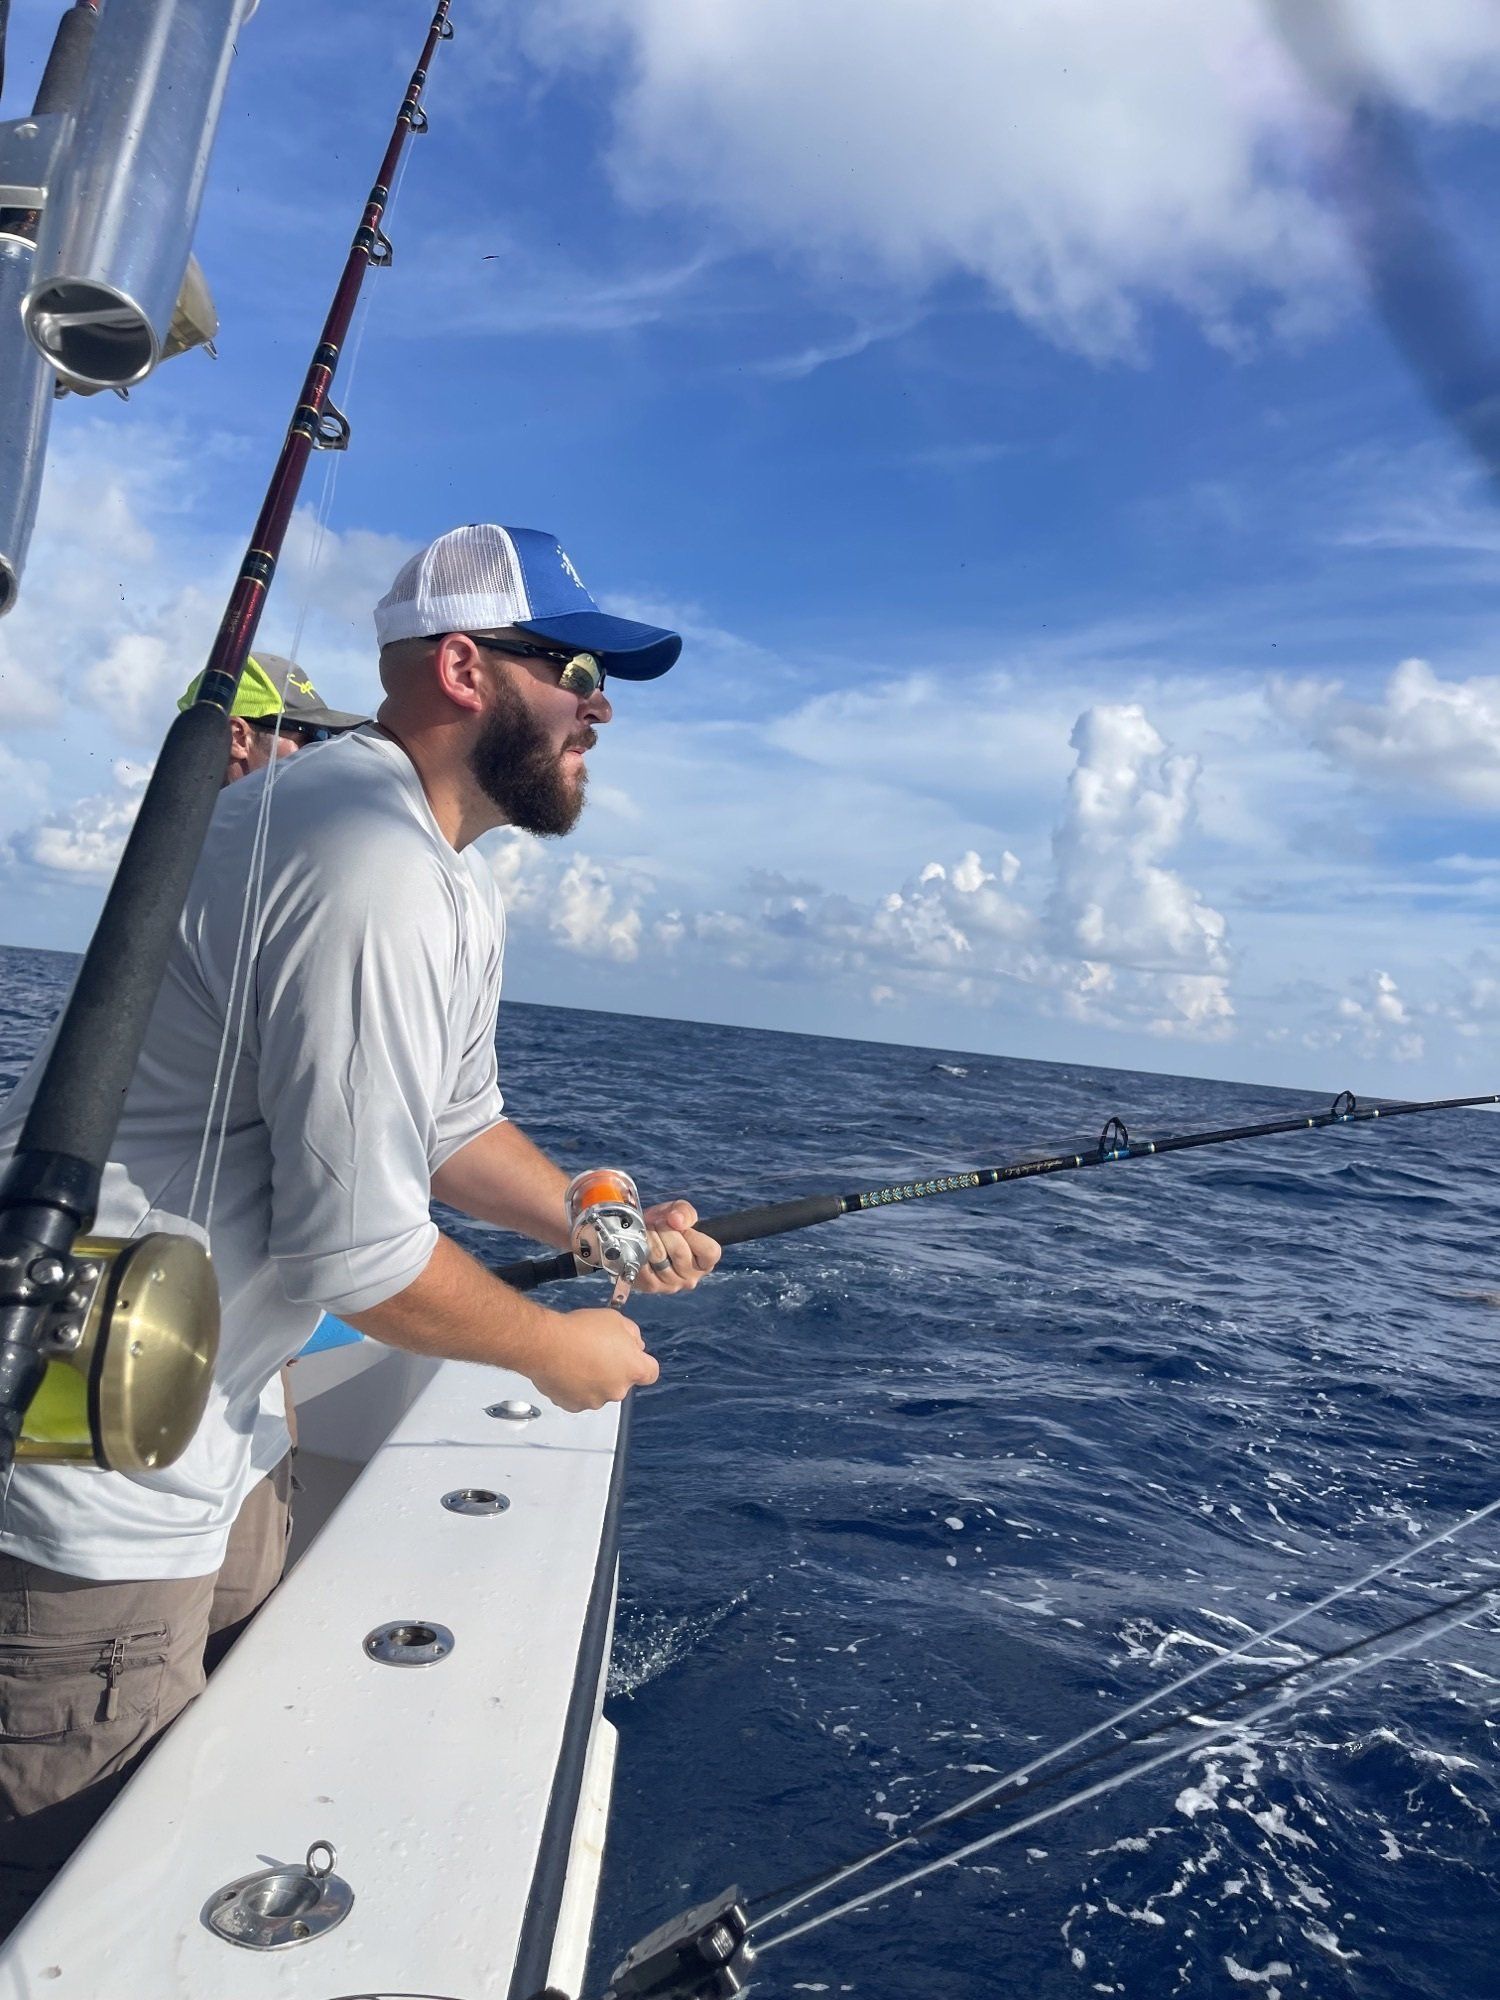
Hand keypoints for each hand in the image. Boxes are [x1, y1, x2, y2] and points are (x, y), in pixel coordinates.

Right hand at [523, 1306, 658, 1411]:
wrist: (546, 1344)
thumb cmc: (580, 1330)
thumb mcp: (615, 1319)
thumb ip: (632, 1334)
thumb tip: (634, 1344)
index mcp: (633, 1368)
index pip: (650, 1373)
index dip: (641, 1363)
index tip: (630, 1355)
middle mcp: (618, 1390)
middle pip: (622, 1381)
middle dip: (613, 1369)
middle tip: (596, 1351)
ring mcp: (595, 1401)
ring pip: (600, 1390)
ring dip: (593, 1379)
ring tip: (577, 1359)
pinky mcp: (574, 1405)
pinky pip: (579, 1397)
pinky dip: (574, 1387)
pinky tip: (566, 1369)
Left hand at [631, 1198, 721, 1294]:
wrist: (640, 1237)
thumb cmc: (665, 1226)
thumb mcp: (679, 1212)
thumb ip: (685, 1212)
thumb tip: (676, 1220)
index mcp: (706, 1262)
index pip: (709, 1251)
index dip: (692, 1234)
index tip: (678, 1224)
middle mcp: (691, 1277)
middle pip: (680, 1252)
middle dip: (665, 1230)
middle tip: (658, 1223)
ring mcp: (672, 1284)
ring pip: (659, 1257)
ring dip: (650, 1238)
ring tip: (648, 1231)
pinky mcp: (651, 1286)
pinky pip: (644, 1266)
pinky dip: (639, 1250)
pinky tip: (640, 1244)